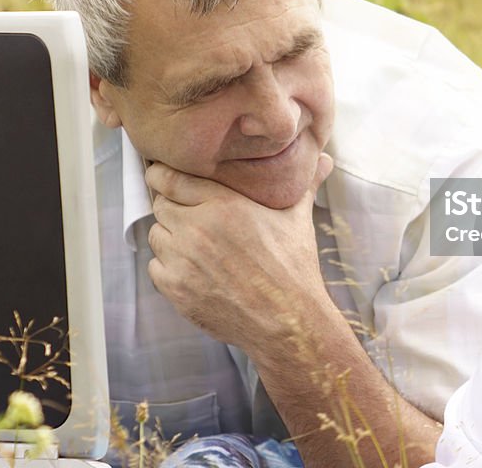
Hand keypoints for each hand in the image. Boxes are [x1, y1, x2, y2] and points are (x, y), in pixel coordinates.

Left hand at [144, 153, 333, 351]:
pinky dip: (168, 265)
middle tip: (189, 213)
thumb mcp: (297, 218)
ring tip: (195, 243)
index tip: (160, 173)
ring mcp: (183, 260)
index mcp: (223, 204)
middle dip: (172, 205)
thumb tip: (325, 159)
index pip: (170, 178)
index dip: (162, 174)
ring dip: (170, 235)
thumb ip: (303, 185)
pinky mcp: (176, 289)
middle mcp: (197, 229)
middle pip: (161, 204)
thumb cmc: (293, 268)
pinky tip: (193, 268)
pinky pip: (155, 266)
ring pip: (157, 234)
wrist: (288, 321)